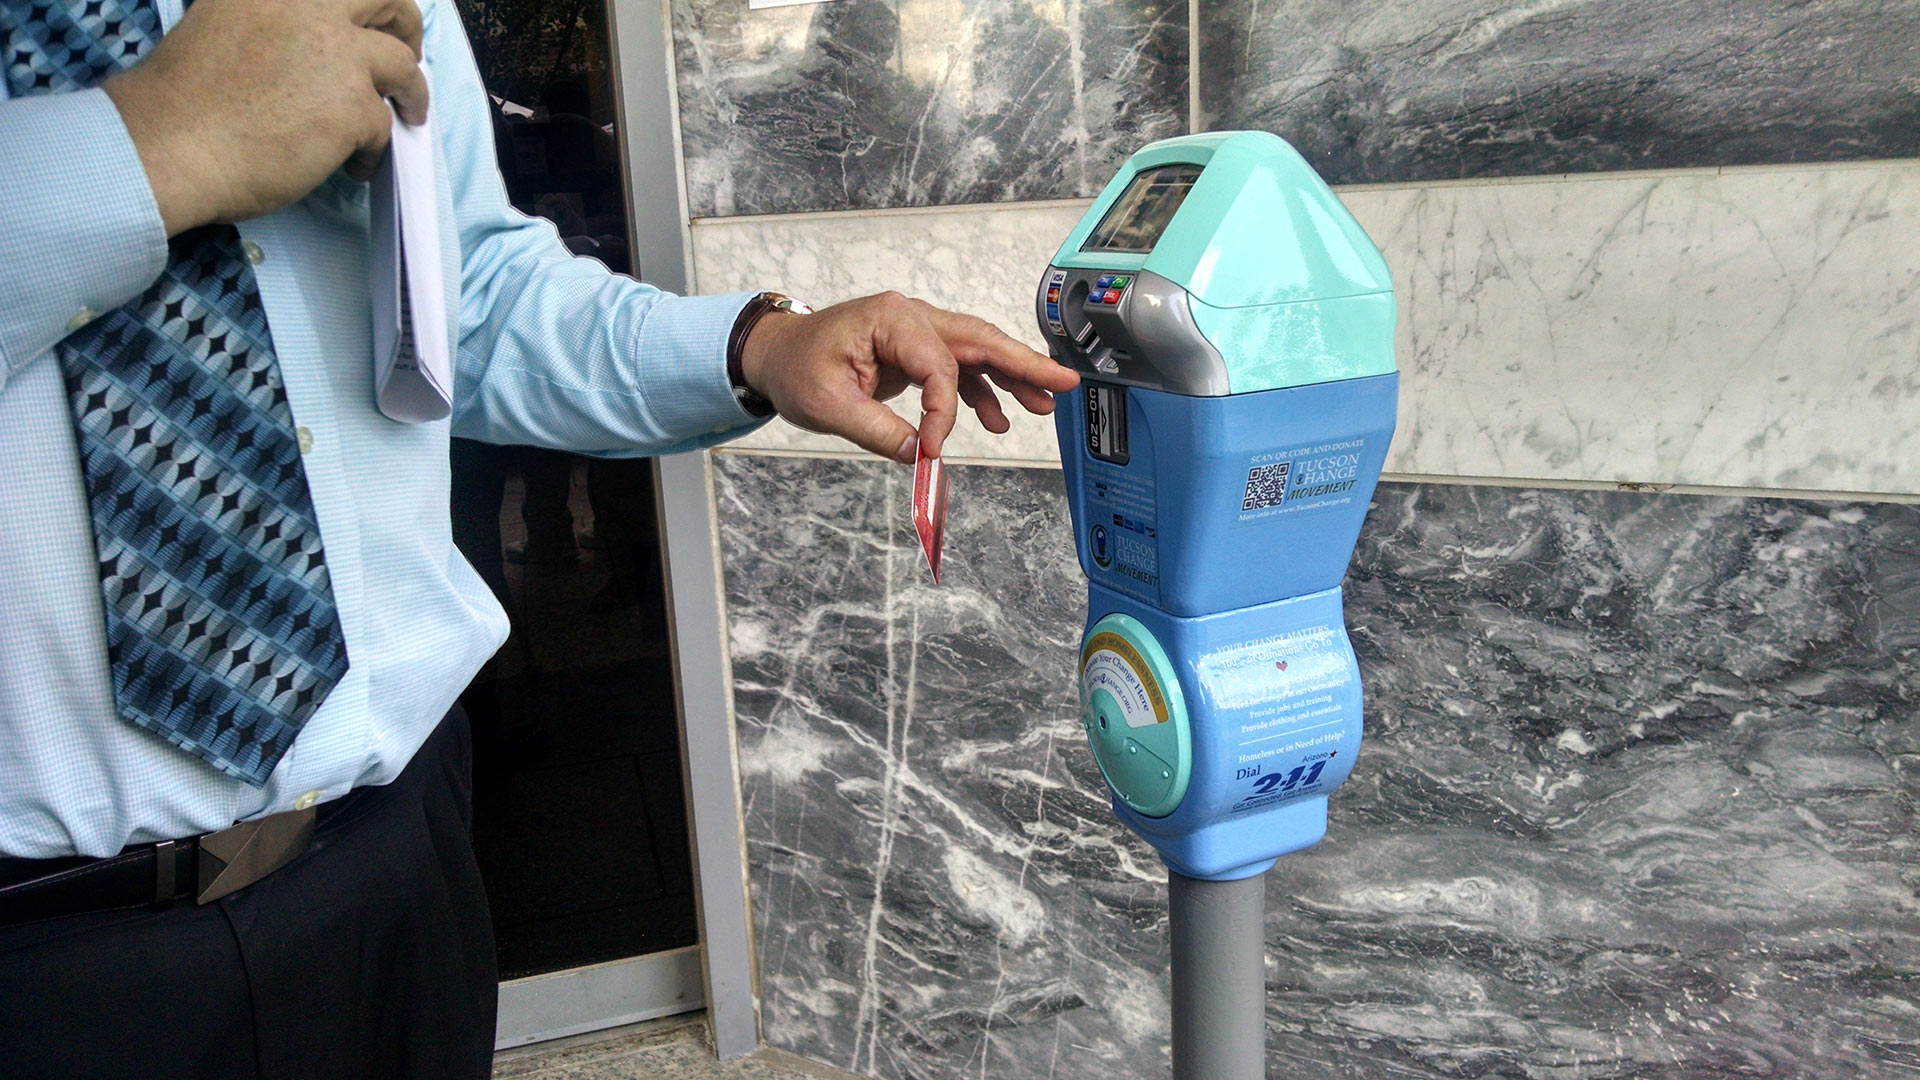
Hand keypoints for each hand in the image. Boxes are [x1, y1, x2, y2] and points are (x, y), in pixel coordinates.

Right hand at [104, 0, 430, 235]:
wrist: (168, 144)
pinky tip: (354, 163)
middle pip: (389, 0)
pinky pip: (385, 125)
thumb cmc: (182, 99)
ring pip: (403, 66)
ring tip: (405, 114)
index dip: (366, 6)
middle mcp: (310, 8)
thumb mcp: (224, 23)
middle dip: (406, 26)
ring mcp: (338, 56)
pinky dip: (375, 148)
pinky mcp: (352, 105)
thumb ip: (275, 22)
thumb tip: (311, 45)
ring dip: (410, 93)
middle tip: (408, 53)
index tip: (371, 21)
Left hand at [738, 292, 1079, 462]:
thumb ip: (879, 431)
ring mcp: (915, 331)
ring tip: (1044, 405)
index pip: (938, 364)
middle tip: (1063, 382)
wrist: (776, 354)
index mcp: (889, 319)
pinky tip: (997, 419)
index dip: (945, 411)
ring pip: (976, 351)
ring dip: (1011, 377)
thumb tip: (922, 455)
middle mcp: (910, 317)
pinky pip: (959, 367)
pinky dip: (981, 391)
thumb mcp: (829, 406)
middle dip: (1023, 362)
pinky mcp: (915, 350)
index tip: (935, 448)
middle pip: (978, 339)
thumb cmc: (795, 368)